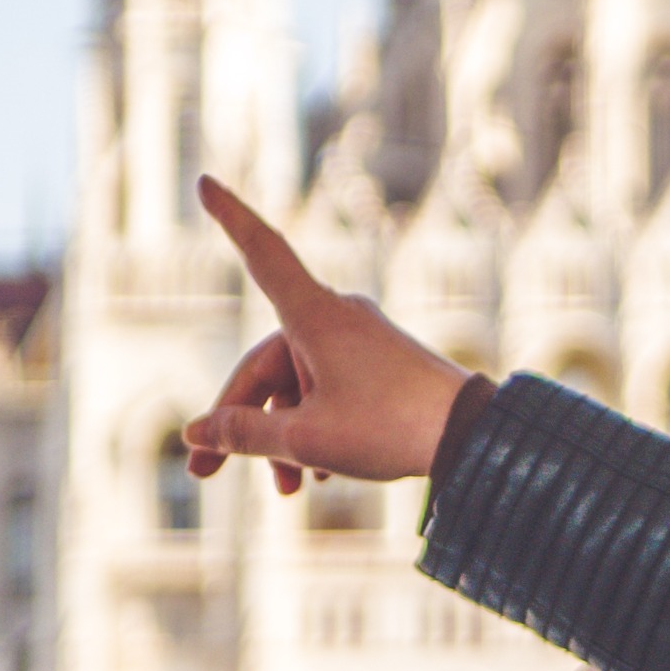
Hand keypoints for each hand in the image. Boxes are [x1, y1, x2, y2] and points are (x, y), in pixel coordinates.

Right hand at [181, 178, 471, 495]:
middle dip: (238, 423)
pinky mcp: (381, 365)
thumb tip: (197, 433)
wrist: (472, 437)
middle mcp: (336, 318)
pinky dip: (315, 425)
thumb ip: (245, 435)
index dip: (230, 219)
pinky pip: (330, 389)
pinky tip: (317, 472)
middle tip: (204, 474)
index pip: (262, 254)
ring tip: (287, 489)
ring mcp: (361, 341)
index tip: (206, 180)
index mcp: (314, 317)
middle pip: (265, 363)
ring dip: (282, 434)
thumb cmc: (389, 429)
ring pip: (297, 385)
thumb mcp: (306, 438)